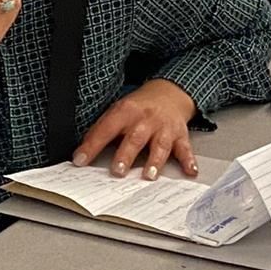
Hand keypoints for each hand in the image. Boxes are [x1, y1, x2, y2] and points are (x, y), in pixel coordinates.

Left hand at [73, 79, 198, 178]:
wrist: (169, 93)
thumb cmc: (139, 107)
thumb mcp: (117, 111)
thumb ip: (102, 130)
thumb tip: (81, 152)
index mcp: (125, 112)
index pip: (105, 130)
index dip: (92, 146)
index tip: (80, 161)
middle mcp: (146, 120)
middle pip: (135, 139)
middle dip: (125, 156)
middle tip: (117, 171)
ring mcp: (164, 128)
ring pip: (159, 145)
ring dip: (154, 161)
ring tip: (148, 176)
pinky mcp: (180, 135)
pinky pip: (185, 149)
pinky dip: (189, 161)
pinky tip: (190, 171)